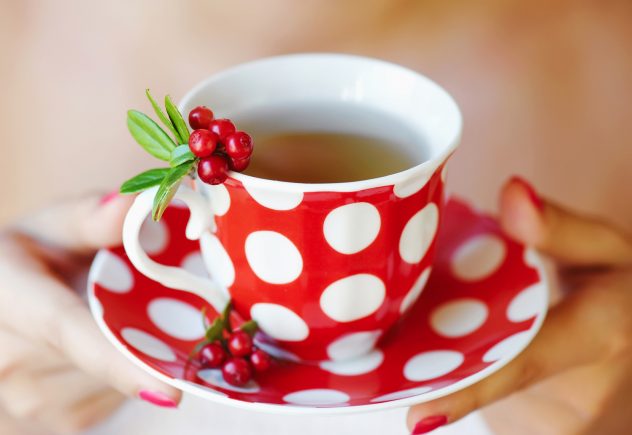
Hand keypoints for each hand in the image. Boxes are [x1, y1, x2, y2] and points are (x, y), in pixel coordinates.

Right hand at [0, 194, 181, 433]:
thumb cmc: (30, 255)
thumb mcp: (52, 224)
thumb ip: (91, 217)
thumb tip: (135, 204)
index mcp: (6, 297)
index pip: (67, 331)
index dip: (119, 362)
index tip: (169, 391)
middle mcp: (6, 357)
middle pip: (106, 358)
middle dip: (148, 335)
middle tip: (166, 306)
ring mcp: (26, 397)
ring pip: (114, 383)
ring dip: (135, 353)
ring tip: (119, 319)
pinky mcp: (51, 417)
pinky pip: (110, 398)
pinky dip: (126, 373)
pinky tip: (113, 344)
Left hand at [407, 177, 631, 433]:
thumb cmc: (622, 286)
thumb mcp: (607, 247)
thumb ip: (560, 226)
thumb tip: (513, 193)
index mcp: (600, 332)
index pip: (522, 361)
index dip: (468, 388)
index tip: (417, 413)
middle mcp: (581, 393)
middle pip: (486, 376)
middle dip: (440, 353)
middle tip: (410, 322)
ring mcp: (564, 422)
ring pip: (486, 396)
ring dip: (460, 363)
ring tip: (464, 325)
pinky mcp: (546, 432)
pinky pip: (496, 409)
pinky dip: (477, 380)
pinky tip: (481, 351)